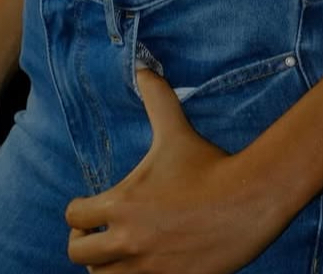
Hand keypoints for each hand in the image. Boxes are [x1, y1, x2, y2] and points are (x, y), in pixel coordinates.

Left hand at [64, 68, 278, 273]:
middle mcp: (129, 242)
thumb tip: (142, 69)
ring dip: (107, 268)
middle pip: (79, 256)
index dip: (78, 212)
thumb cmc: (208, 164)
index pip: (74, 217)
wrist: (248, 201)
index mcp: (122, 204)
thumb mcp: (176, 129)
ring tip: (120, 254)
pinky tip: (145, 266)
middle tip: (100, 235)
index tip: (89, 210)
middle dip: (85, 245)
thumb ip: (156, 98)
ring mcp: (149, 269)